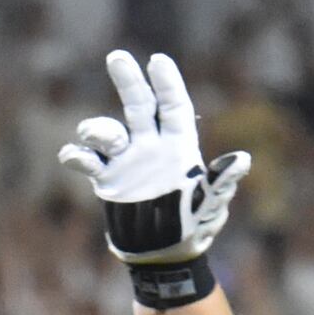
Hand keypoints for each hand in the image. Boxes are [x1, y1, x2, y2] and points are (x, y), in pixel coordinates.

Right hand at [60, 50, 249, 272]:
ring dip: (98, 129)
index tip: (157, 61)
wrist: (163, 257)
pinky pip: (89, 162)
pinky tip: (71, 156)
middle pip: (139, 106)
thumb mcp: (210, 206)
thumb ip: (221, 183)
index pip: (173, 107)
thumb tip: (243, 160)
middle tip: (117, 57)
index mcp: (179, 147)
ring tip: (91, 134)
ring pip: (109, 132)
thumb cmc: (193, 228)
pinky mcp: (107, 179)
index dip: (167, 84)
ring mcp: (127, 161)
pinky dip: (78, 156)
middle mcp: (151, 146)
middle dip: (129, 82)